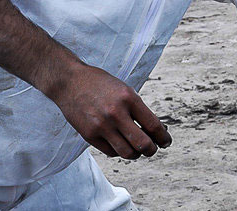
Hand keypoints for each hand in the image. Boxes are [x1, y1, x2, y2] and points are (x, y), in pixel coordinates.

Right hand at [50, 63, 171, 158]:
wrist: (69, 81)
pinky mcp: (89, 135)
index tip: (166, 141)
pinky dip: (119, 152)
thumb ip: (138, 109)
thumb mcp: (124, 90)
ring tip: (137, 150)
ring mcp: (101, 126)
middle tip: (153, 149)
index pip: (153, 125)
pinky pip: (111, 152)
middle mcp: (116, 113)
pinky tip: (121, 145)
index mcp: (128, 98)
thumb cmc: (100, 84)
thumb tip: (155, 131)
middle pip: (142, 143)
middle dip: (152, 150)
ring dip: (136, 154)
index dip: (163, 137)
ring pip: (127, 153)